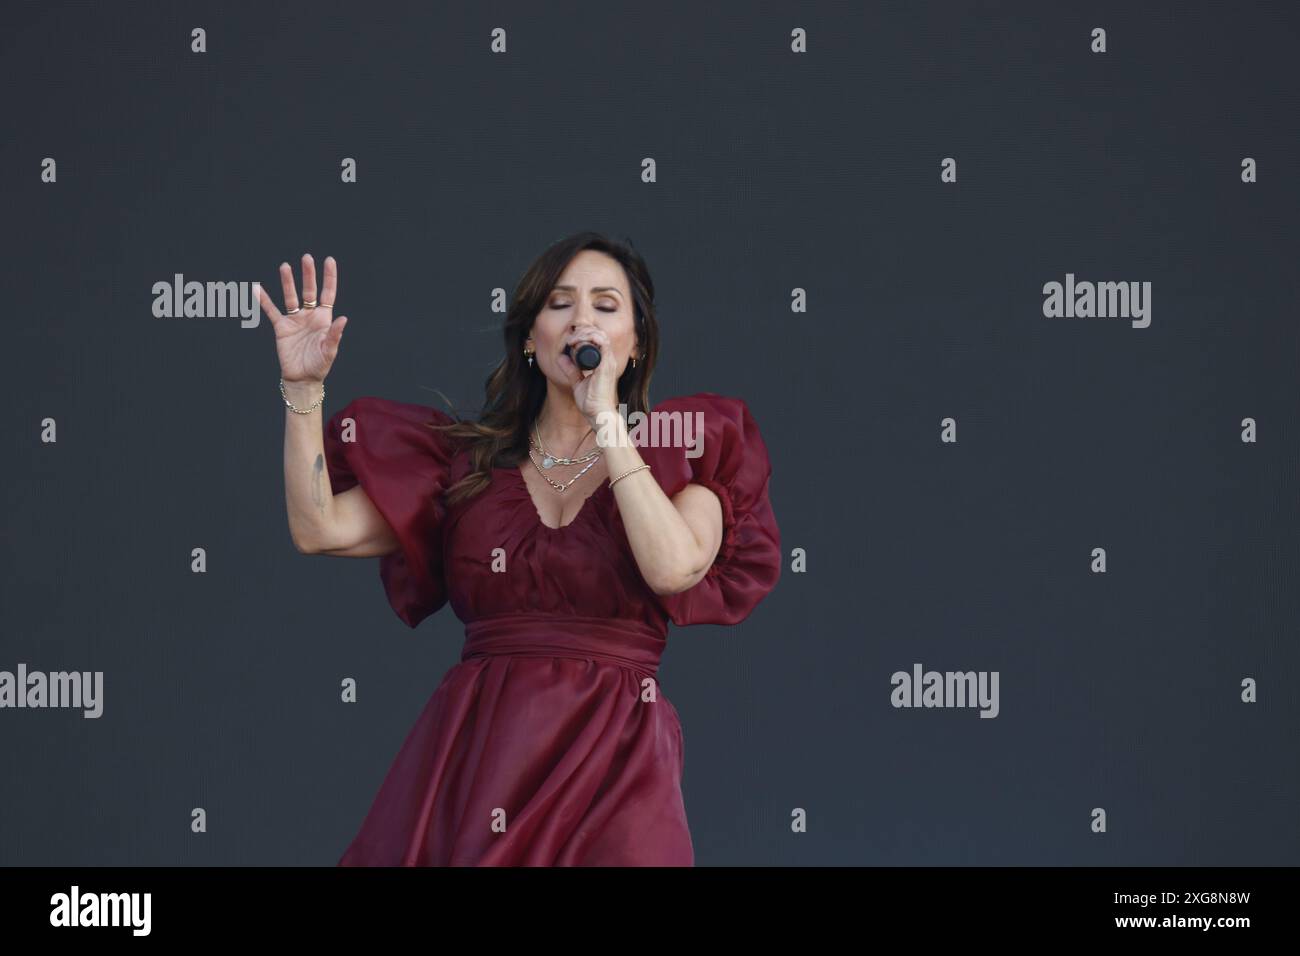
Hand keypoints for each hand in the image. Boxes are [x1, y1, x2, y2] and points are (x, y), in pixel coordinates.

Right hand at [257, 253, 346, 383]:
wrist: (302, 379)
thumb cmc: (319, 366)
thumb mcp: (329, 350)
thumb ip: (335, 334)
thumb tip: (344, 318)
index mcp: (324, 318)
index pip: (328, 293)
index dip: (329, 277)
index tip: (329, 260)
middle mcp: (309, 316)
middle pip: (309, 290)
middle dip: (308, 274)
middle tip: (306, 257)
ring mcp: (295, 320)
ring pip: (290, 297)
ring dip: (288, 282)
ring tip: (285, 266)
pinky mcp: (281, 328)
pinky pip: (271, 311)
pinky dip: (264, 300)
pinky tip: (257, 288)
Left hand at [561, 325, 619, 426]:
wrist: (598, 413)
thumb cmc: (591, 402)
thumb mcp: (577, 381)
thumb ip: (570, 369)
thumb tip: (561, 357)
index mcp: (604, 362)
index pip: (597, 339)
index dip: (583, 335)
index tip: (569, 343)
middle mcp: (608, 359)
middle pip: (599, 333)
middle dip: (582, 331)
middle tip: (569, 340)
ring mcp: (609, 361)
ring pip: (600, 334)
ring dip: (584, 333)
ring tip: (572, 340)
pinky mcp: (606, 364)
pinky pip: (601, 342)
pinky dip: (588, 338)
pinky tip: (576, 343)